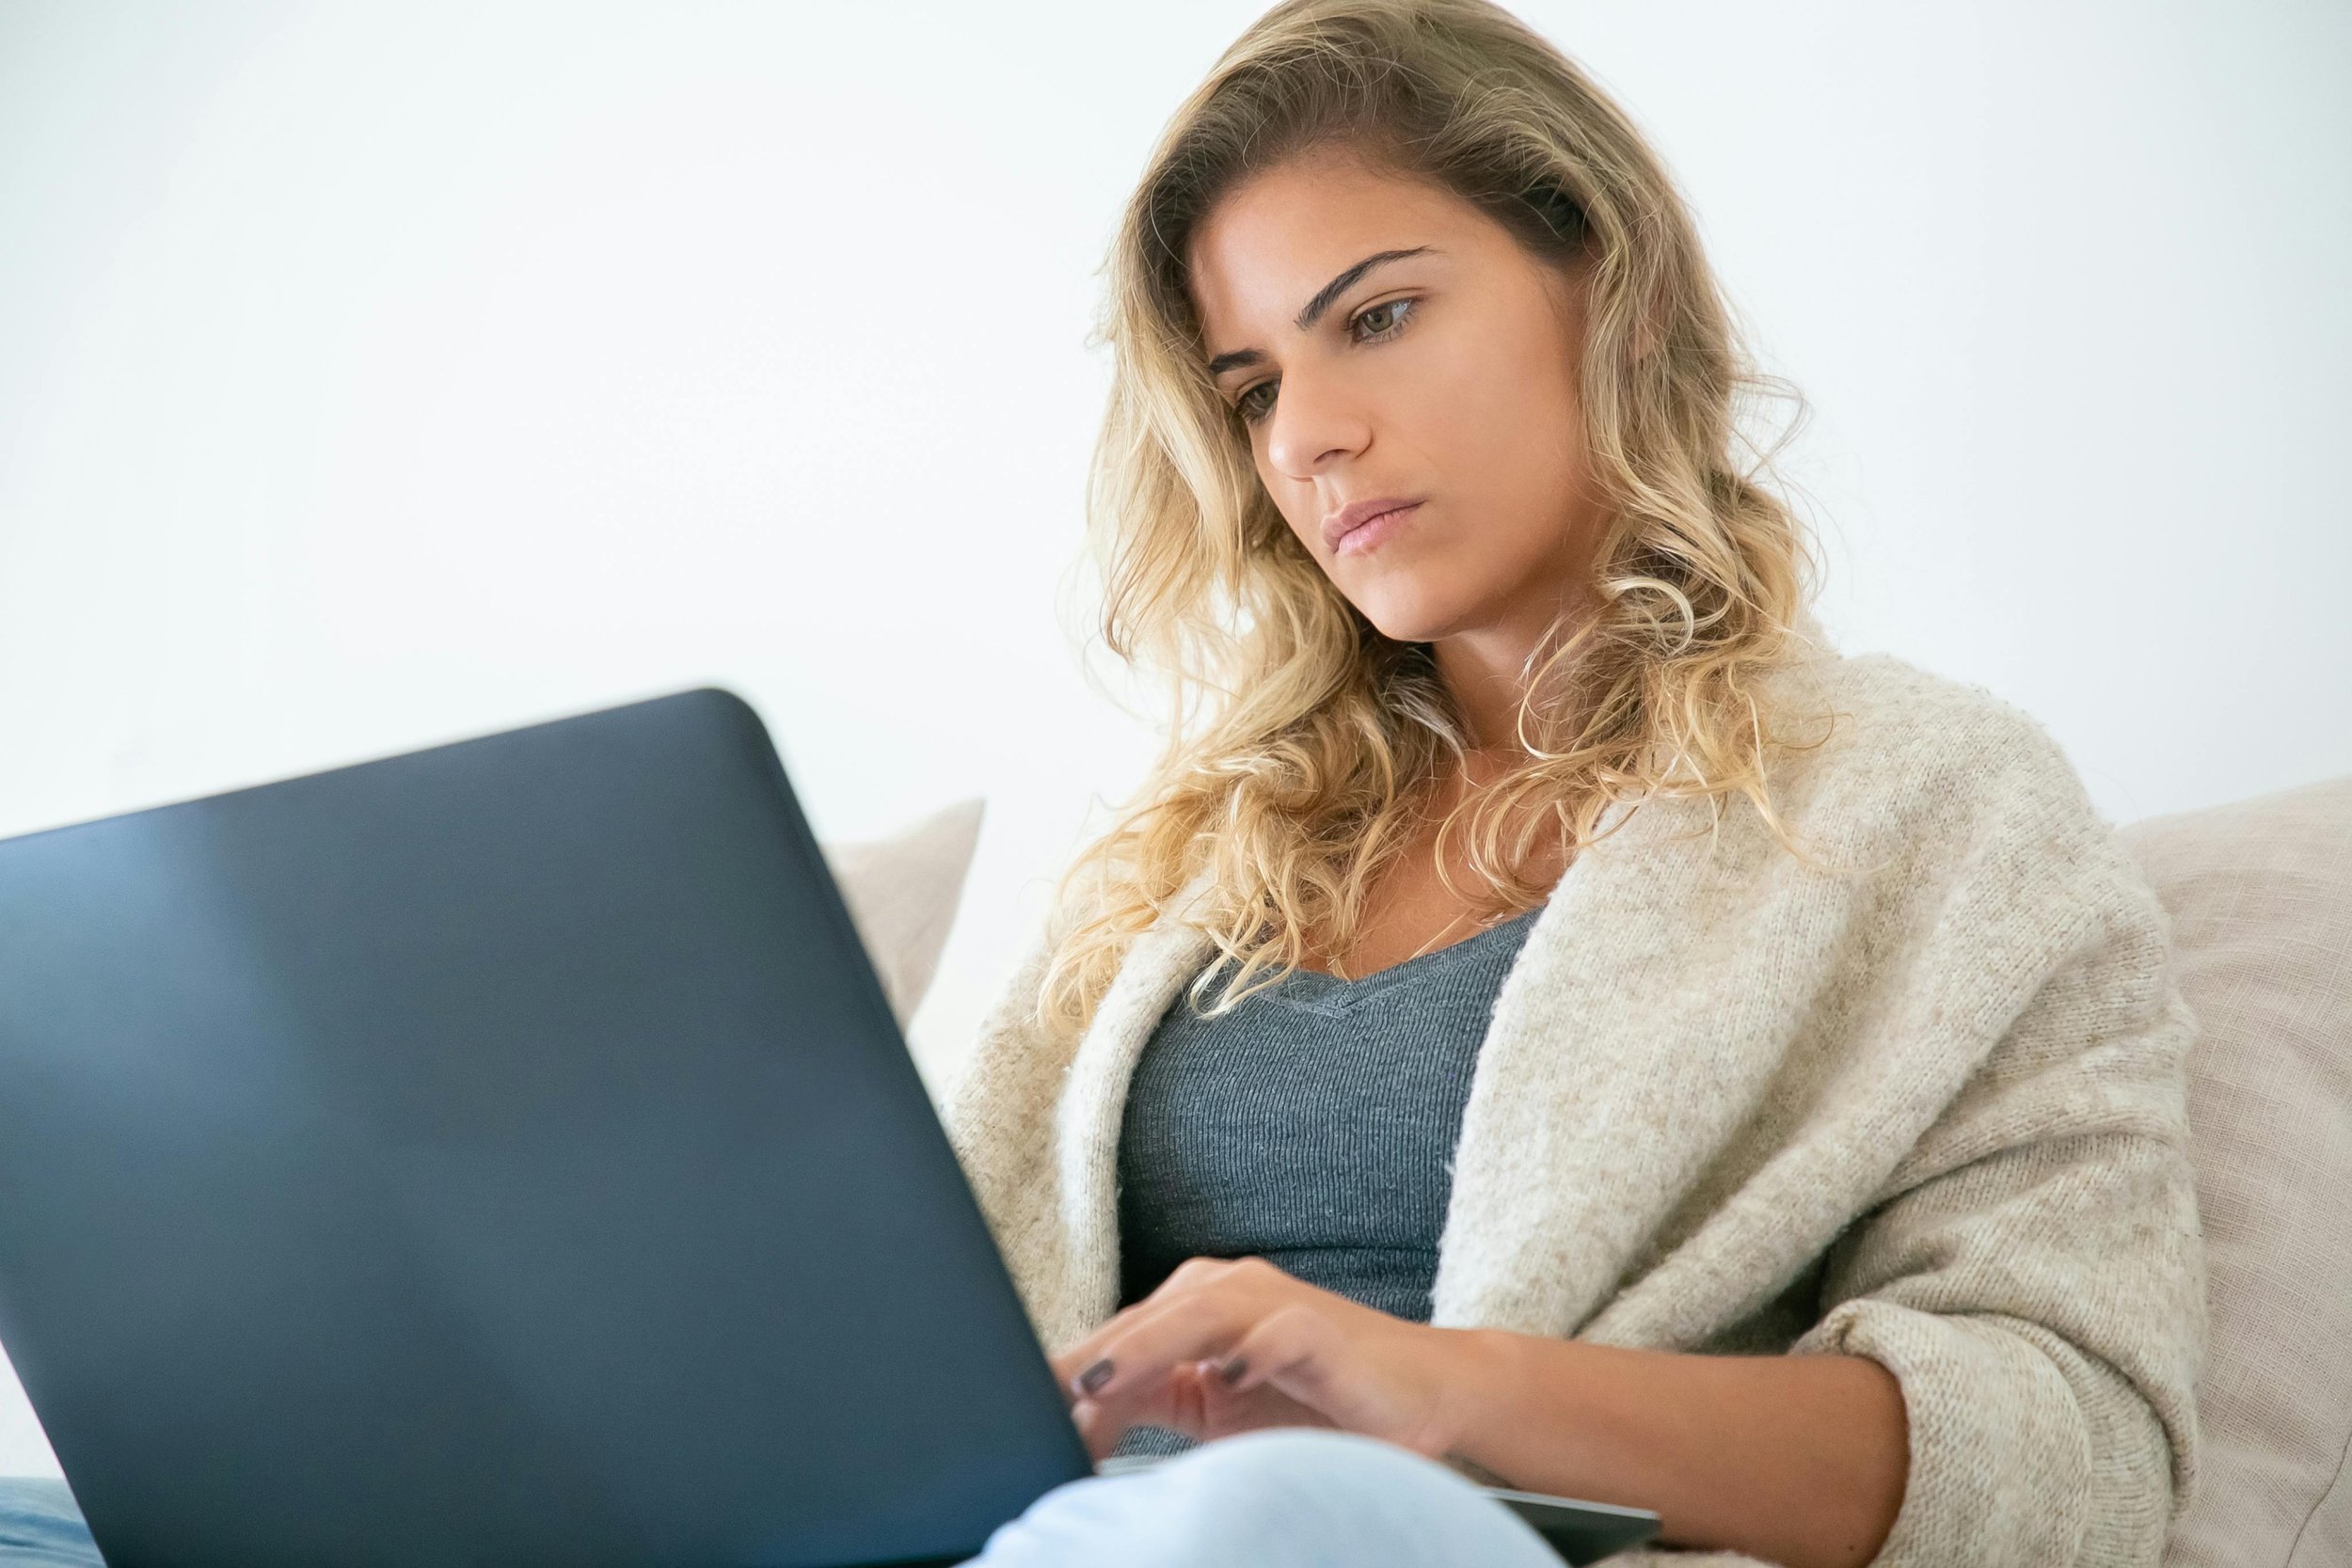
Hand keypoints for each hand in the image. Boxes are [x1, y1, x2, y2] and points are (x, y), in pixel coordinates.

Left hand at [1045, 1255, 1488, 1462]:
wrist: (1422, 1397)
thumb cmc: (1316, 1400)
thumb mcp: (1218, 1407)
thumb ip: (1152, 1404)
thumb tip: (1077, 1424)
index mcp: (1196, 1307)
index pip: (1121, 1335)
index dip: (1073, 1375)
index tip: (1025, 1413)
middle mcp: (1228, 1292)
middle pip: (1144, 1317)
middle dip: (1091, 1360)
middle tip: (1041, 1397)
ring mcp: (1276, 1303)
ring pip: (1196, 1311)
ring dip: (1142, 1345)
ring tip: (1096, 1380)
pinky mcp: (1322, 1329)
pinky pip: (1278, 1333)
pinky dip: (1249, 1351)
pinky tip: (1221, 1376)